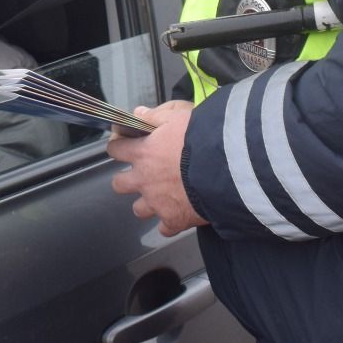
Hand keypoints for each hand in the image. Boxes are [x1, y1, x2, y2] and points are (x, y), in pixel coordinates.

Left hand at [107, 101, 208, 236]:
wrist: (226, 168)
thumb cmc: (202, 139)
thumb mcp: (179, 116)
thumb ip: (156, 116)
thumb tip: (138, 114)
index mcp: (143, 153)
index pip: (116, 149)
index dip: (118, 147)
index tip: (124, 146)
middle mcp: (144, 180)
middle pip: (119, 184)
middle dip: (127, 179)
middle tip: (141, 174)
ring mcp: (157, 203)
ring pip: (138, 209)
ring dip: (147, 203)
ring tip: (161, 197)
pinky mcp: (174, 220)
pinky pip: (164, 229)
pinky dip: (170, 223)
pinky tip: (179, 215)